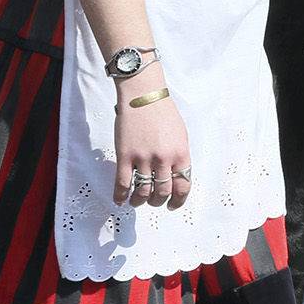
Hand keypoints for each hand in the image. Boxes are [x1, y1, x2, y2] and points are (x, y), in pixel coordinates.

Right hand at [114, 83, 191, 209]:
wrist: (143, 98)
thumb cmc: (163, 113)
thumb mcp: (181, 135)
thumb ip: (179, 156)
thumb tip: (176, 176)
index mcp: (181, 153)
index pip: (183, 186)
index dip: (178, 201)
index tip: (173, 205)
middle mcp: (163, 159)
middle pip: (162, 192)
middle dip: (159, 202)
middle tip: (155, 202)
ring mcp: (144, 158)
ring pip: (143, 191)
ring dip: (141, 201)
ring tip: (138, 201)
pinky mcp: (125, 156)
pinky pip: (123, 183)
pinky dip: (121, 196)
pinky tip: (120, 201)